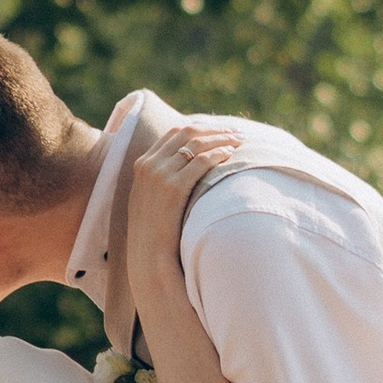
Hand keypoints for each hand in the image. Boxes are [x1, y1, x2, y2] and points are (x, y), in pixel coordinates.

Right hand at [126, 119, 233, 280]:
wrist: (147, 254)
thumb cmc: (155, 230)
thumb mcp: (151, 198)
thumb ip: (162, 178)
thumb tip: (187, 168)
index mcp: (142, 164)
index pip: (174, 133)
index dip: (200, 128)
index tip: (219, 131)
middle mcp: (149, 165)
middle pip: (187, 133)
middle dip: (214, 130)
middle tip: (236, 132)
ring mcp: (160, 175)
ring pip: (196, 143)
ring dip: (221, 138)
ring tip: (239, 140)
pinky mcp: (173, 188)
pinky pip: (201, 161)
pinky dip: (218, 153)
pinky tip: (231, 154)